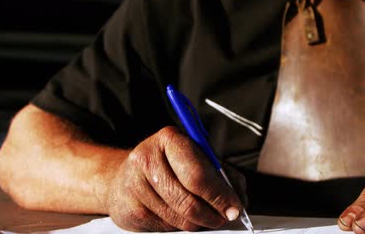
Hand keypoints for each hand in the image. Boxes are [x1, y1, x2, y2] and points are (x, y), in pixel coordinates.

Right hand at [105, 126, 246, 231]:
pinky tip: (181, 216)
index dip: (220, 195)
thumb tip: (238, 200)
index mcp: (169, 139)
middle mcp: (147, 158)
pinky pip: (166, 228)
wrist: (126, 176)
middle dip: (213, 213)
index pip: (198, 174)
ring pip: (180, 218)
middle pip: (189, 200)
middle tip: (224, 217)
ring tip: (204, 216)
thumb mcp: (198, 158)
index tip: (235, 207)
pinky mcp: (129, 210)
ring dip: (199, 222)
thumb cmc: (169, 166)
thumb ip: (223, 176)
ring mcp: (134, 185)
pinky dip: (180, 227)